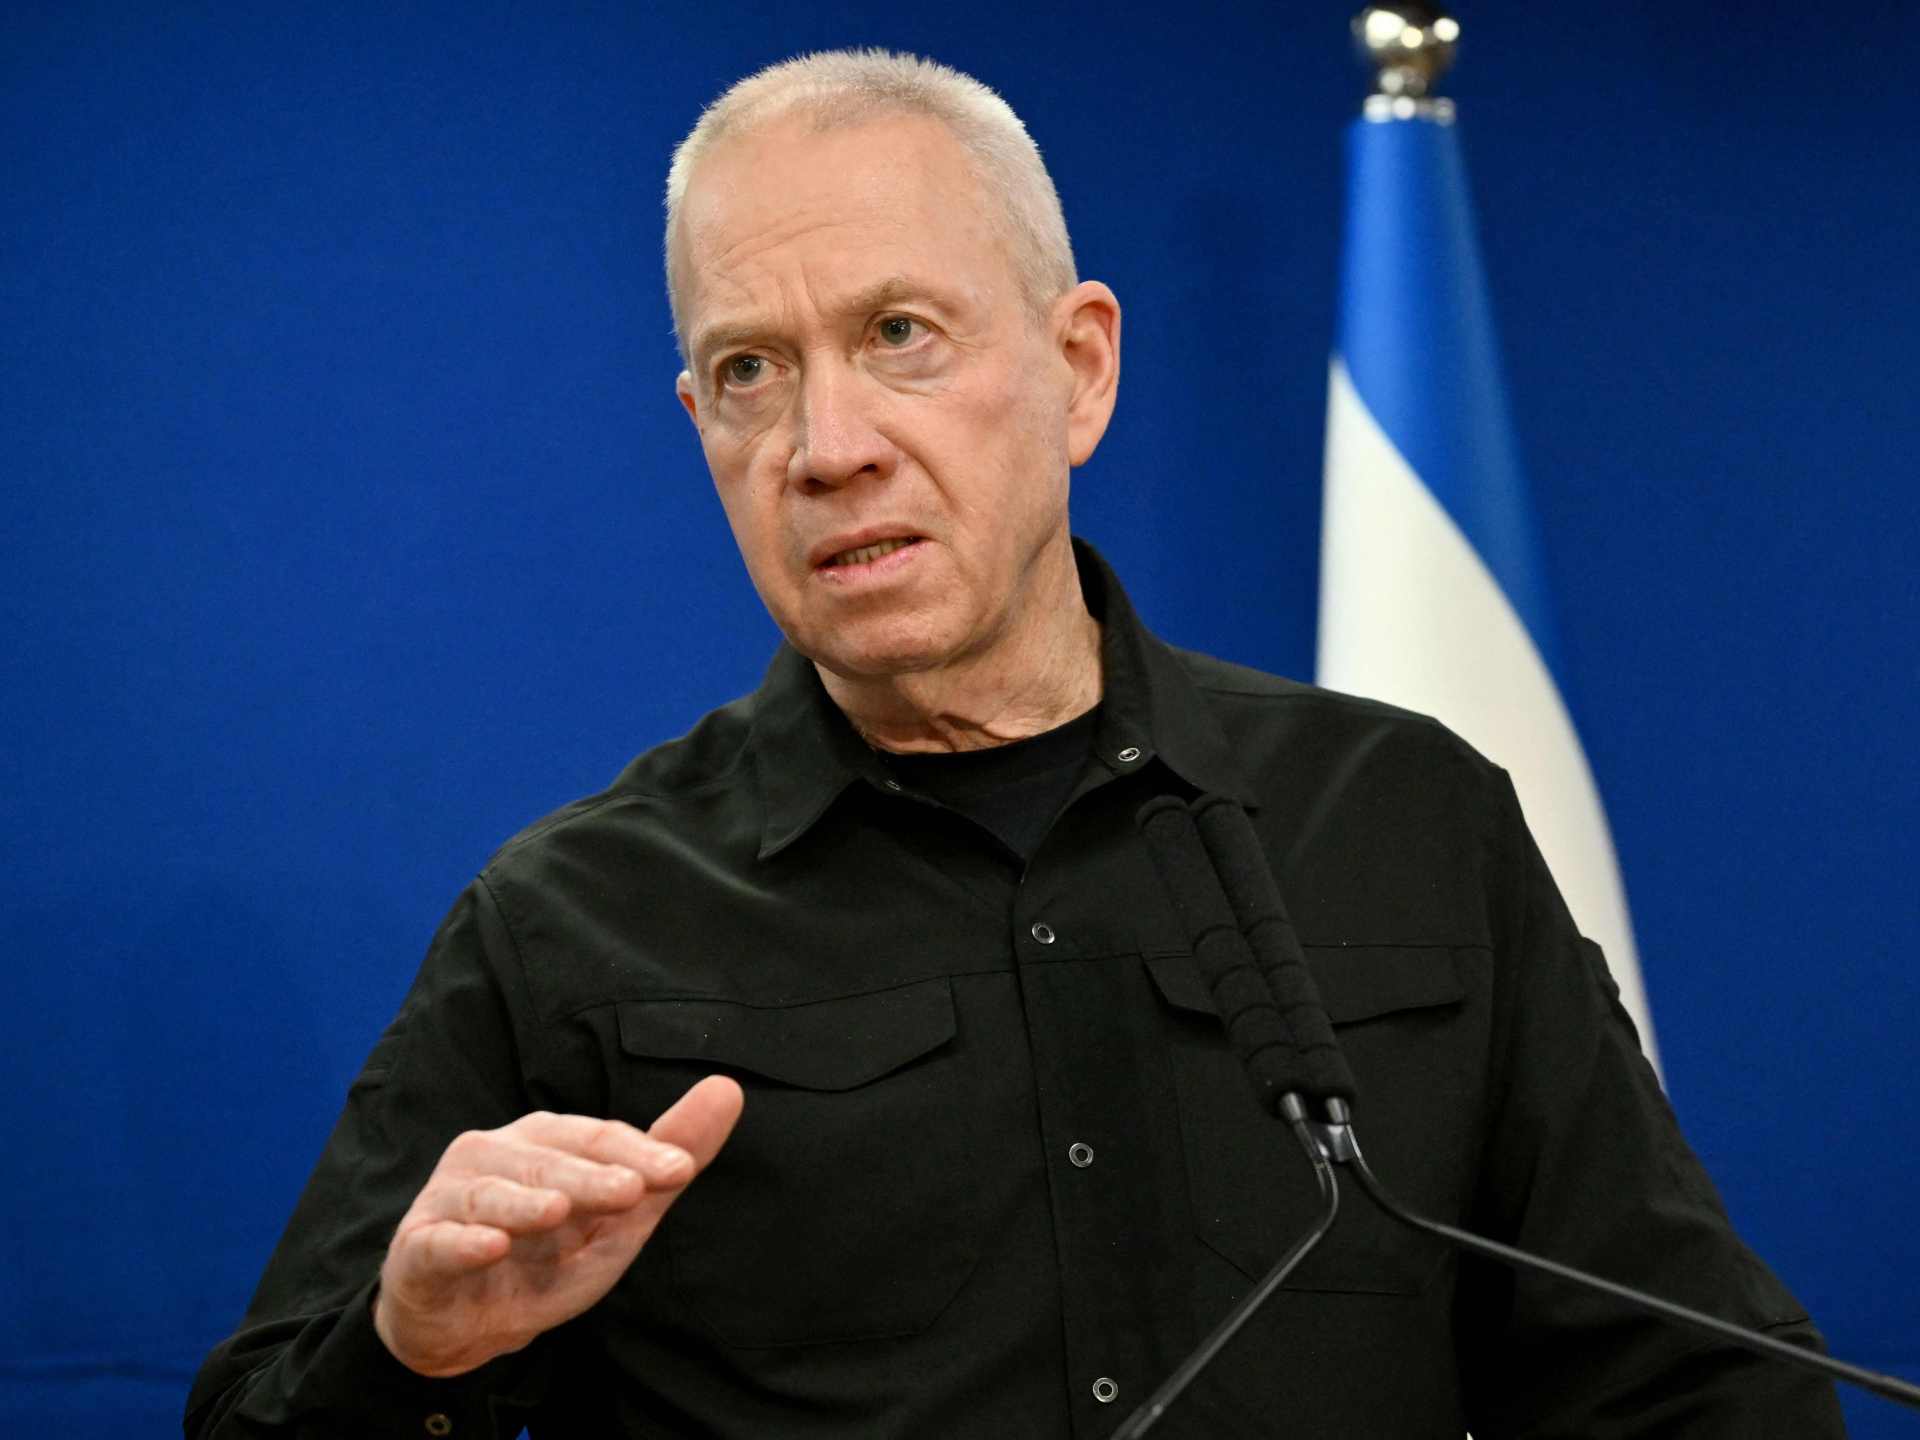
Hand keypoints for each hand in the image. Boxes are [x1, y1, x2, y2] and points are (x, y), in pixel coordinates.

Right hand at [372, 1075, 743, 1376]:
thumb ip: (670, 1158)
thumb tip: (728, 1089)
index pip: (597, 1139)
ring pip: (491, 1195)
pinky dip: (463, 1243)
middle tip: (632, 1190)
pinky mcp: (417, 1247)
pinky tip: (489, 1247)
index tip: (680, 1168)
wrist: (466, 1322)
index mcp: (546, 1140)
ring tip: (558, 1211)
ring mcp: (451, 1198)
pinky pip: (439, 1242)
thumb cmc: (548, 1256)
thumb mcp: (619, 1217)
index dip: (639, 1153)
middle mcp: (495, 1154)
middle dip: (591, 1176)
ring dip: (524, 1203)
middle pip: (549, 1162)